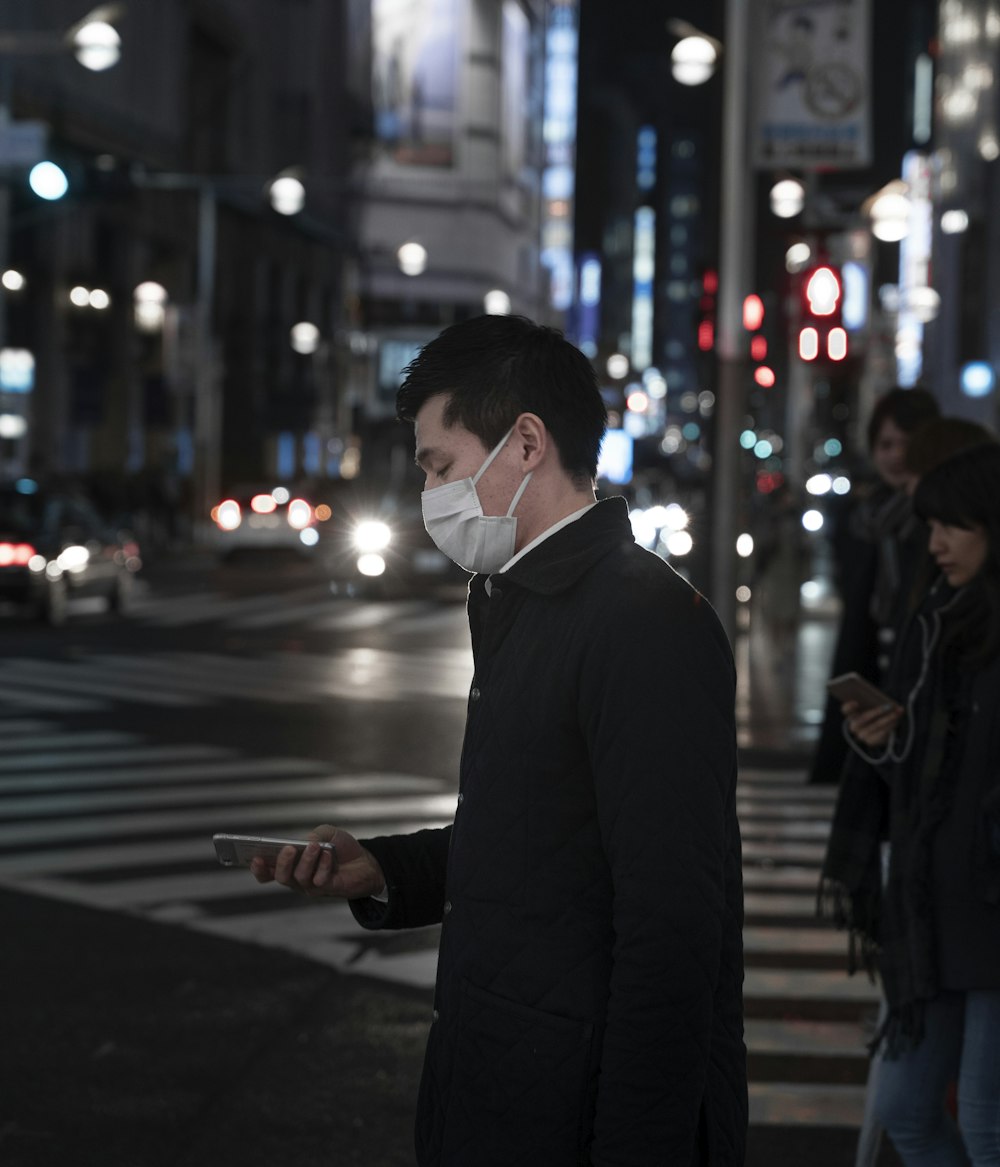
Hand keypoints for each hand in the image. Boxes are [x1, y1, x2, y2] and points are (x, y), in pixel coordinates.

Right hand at [250, 825, 385, 899]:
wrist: (366, 861)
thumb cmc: (340, 848)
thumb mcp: (326, 834)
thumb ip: (313, 834)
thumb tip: (304, 841)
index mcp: (291, 864)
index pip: (268, 871)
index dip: (258, 868)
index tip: (255, 858)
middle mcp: (297, 878)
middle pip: (281, 877)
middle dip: (282, 862)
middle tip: (288, 849)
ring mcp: (311, 886)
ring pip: (299, 878)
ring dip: (306, 860)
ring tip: (314, 846)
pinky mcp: (326, 890)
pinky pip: (319, 880)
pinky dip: (324, 865)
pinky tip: (329, 855)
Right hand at [842, 699, 902, 748]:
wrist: (879, 730)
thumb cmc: (875, 713)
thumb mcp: (872, 706)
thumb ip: (873, 701)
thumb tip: (882, 699)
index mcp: (850, 714)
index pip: (846, 710)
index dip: (849, 706)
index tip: (856, 702)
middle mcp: (853, 726)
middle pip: (864, 718)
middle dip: (877, 711)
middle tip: (889, 706)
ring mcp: (861, 735)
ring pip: (875, 725)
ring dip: (888, 718)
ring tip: (897, 713)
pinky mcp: (870, 742)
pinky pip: (881, 734)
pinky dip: (889, 726)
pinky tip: (896, 721)